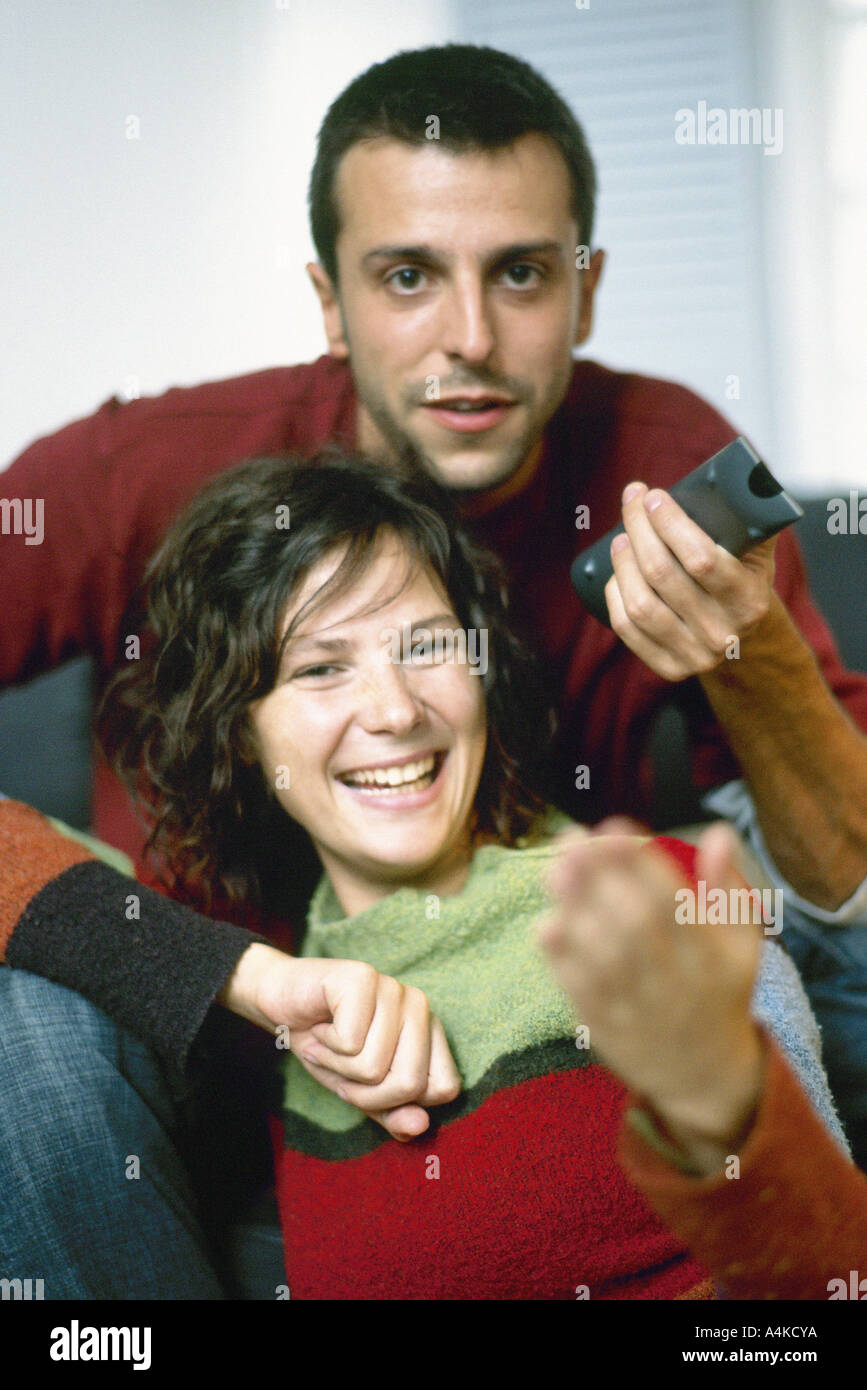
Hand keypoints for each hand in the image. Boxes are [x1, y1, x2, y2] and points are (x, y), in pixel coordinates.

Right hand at [219, 946, 460, 1141]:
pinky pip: (350, 1043)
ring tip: (326, 1042)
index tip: (366, 1082)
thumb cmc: (325, 1047)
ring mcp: (394, 988)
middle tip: (340, 1064)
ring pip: (375, 1067)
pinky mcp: (362, 978)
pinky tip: (320, 1026)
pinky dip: (324, 1045)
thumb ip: (392, 1112)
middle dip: (363, 1091)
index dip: (398, 1101)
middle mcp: (420, 1006)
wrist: (280, 1004)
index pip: (443, 1088)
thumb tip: (420, 1125)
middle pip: (411, 1083)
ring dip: (336, 1066)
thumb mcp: (359, 1091)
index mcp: (430, 1031)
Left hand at [537, 818, 763, 1171]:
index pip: (673, 901)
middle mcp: (677, 983)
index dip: (641, 862)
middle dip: (600, 878)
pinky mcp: (609, 1032)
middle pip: (635, 925)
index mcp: (712, 955)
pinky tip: (546, 926)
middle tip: (570, 840)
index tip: (614, 827)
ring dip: (576, 912)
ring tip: (553, 871)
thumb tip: (718, 832)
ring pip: (605, 958)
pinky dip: (563, 962)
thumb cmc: (720, 991)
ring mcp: (641, 1011)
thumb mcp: (742, 942)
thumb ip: (728, 886)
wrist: (707, 1076)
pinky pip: (583, 996)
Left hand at [604, 481, 775, 680]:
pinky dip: (615, 594)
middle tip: (632, 502)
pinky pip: (627, 627)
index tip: (653, 497)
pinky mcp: (669, 668)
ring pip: (640, 603)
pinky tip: (616, 573)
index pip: (701, 558)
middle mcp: (722, 633)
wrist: (743, 638)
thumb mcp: (758, 553)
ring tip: (621, 537)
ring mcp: (694, 655)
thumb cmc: (743, 580)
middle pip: (662, 574)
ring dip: (623, 562)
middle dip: (640, 529)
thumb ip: (748, 520)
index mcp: (749, 601)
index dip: (670, 524)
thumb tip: (733, 480)